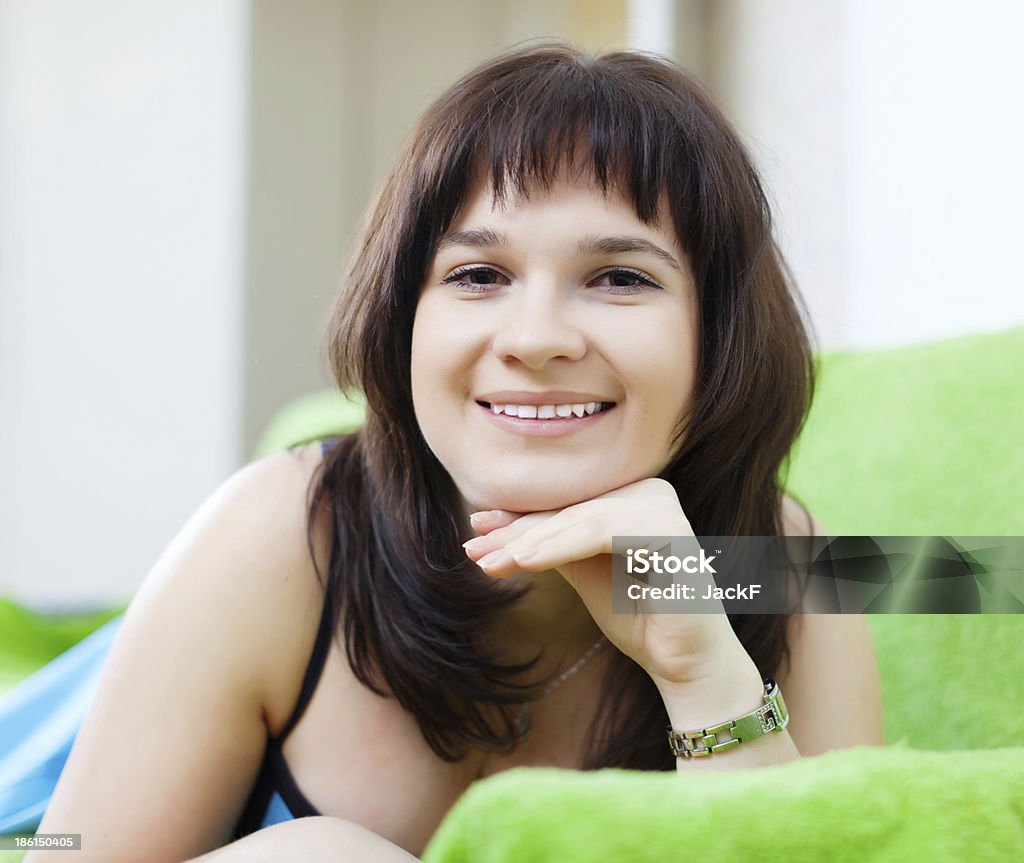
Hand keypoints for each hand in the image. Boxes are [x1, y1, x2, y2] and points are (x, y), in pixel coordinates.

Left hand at [462, 478, 746, 687]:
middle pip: (569, 510)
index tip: (474, 534)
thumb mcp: (582, 572)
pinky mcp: (671, 531)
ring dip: (530, 541)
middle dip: (517, 533)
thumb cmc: (638, 616)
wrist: (687, 663)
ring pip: (580, 518)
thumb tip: (483, 526)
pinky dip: (560, 546)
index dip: (518, 521)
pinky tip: (525, 562)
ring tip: (490, 562)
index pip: (566, 506)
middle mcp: (650, 491)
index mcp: (632, 494)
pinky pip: (602, 531)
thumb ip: (546, 545)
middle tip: (473, 550)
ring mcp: (663, 508)